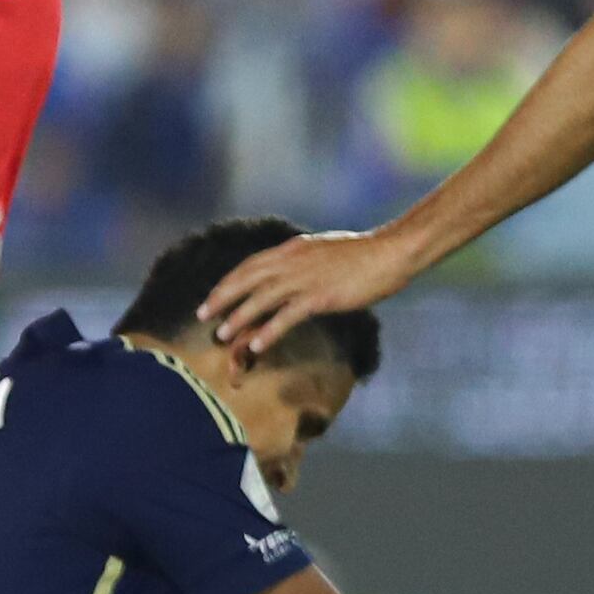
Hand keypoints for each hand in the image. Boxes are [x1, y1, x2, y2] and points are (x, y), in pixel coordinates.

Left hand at [200, 224, 417, 355]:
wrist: (391, 252)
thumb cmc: (362, 255)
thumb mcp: (323, 253)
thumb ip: (302, 263)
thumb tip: (287, 276)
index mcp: (292, 249)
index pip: (250, 265)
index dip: (228, 282)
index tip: (212, 297)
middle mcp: (292, 260)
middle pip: (247, 279)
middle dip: (222, 298)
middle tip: (202, 315)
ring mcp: (306, 278)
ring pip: (261, 298)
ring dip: (239, 317)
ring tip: (222, 335)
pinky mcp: (321, 296)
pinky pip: (287, 315)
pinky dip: (268, 330)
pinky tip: (256, 345)